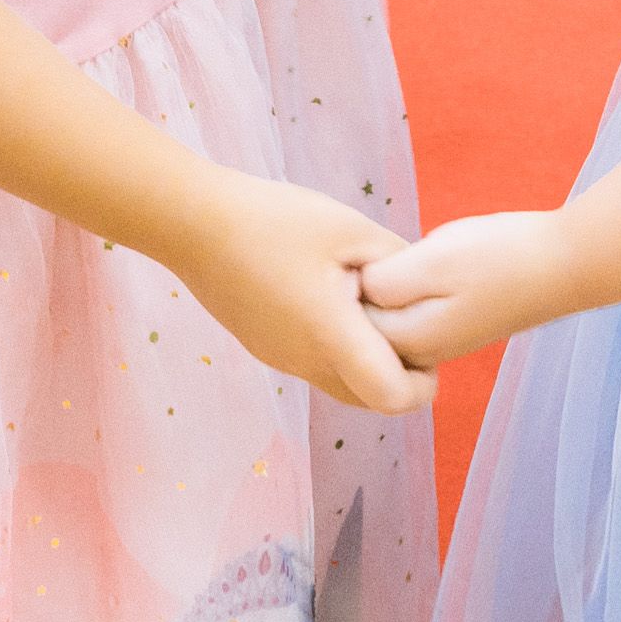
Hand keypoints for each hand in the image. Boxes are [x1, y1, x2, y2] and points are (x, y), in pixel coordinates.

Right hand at [170, 173, 434, 416]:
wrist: (194, 224)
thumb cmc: (275, 220)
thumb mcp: (351, 228)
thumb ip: (397, 262)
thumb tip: (421, 288)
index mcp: (332, 336)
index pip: (392, 397)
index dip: (422, 384)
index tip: (426, 347)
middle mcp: (306, 362)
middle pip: (370, 401)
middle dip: (398, 374)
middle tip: (403, 322)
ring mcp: (281, 359)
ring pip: (341, 384)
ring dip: (365, 359)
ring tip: (365, 303)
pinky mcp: (265, 348)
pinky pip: (314, 365)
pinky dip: (336, 348)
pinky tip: (328, 296)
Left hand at [359, 210, 590, 370]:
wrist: (566, 264)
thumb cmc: (500, 256)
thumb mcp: (433, 260)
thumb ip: (385, 282)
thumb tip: (355, 291)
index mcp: (410, 341)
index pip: (345, 323)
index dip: (342, 283)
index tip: (357, 252)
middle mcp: (420, 355)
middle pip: (361, 328)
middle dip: (357, 292)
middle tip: (374, 252)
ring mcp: (438, 344)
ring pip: (385, 320)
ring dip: (382, 290)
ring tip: (397, 255)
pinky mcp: (453, 328)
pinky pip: (407, 315)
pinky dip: (403, 292)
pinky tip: (418, 264)